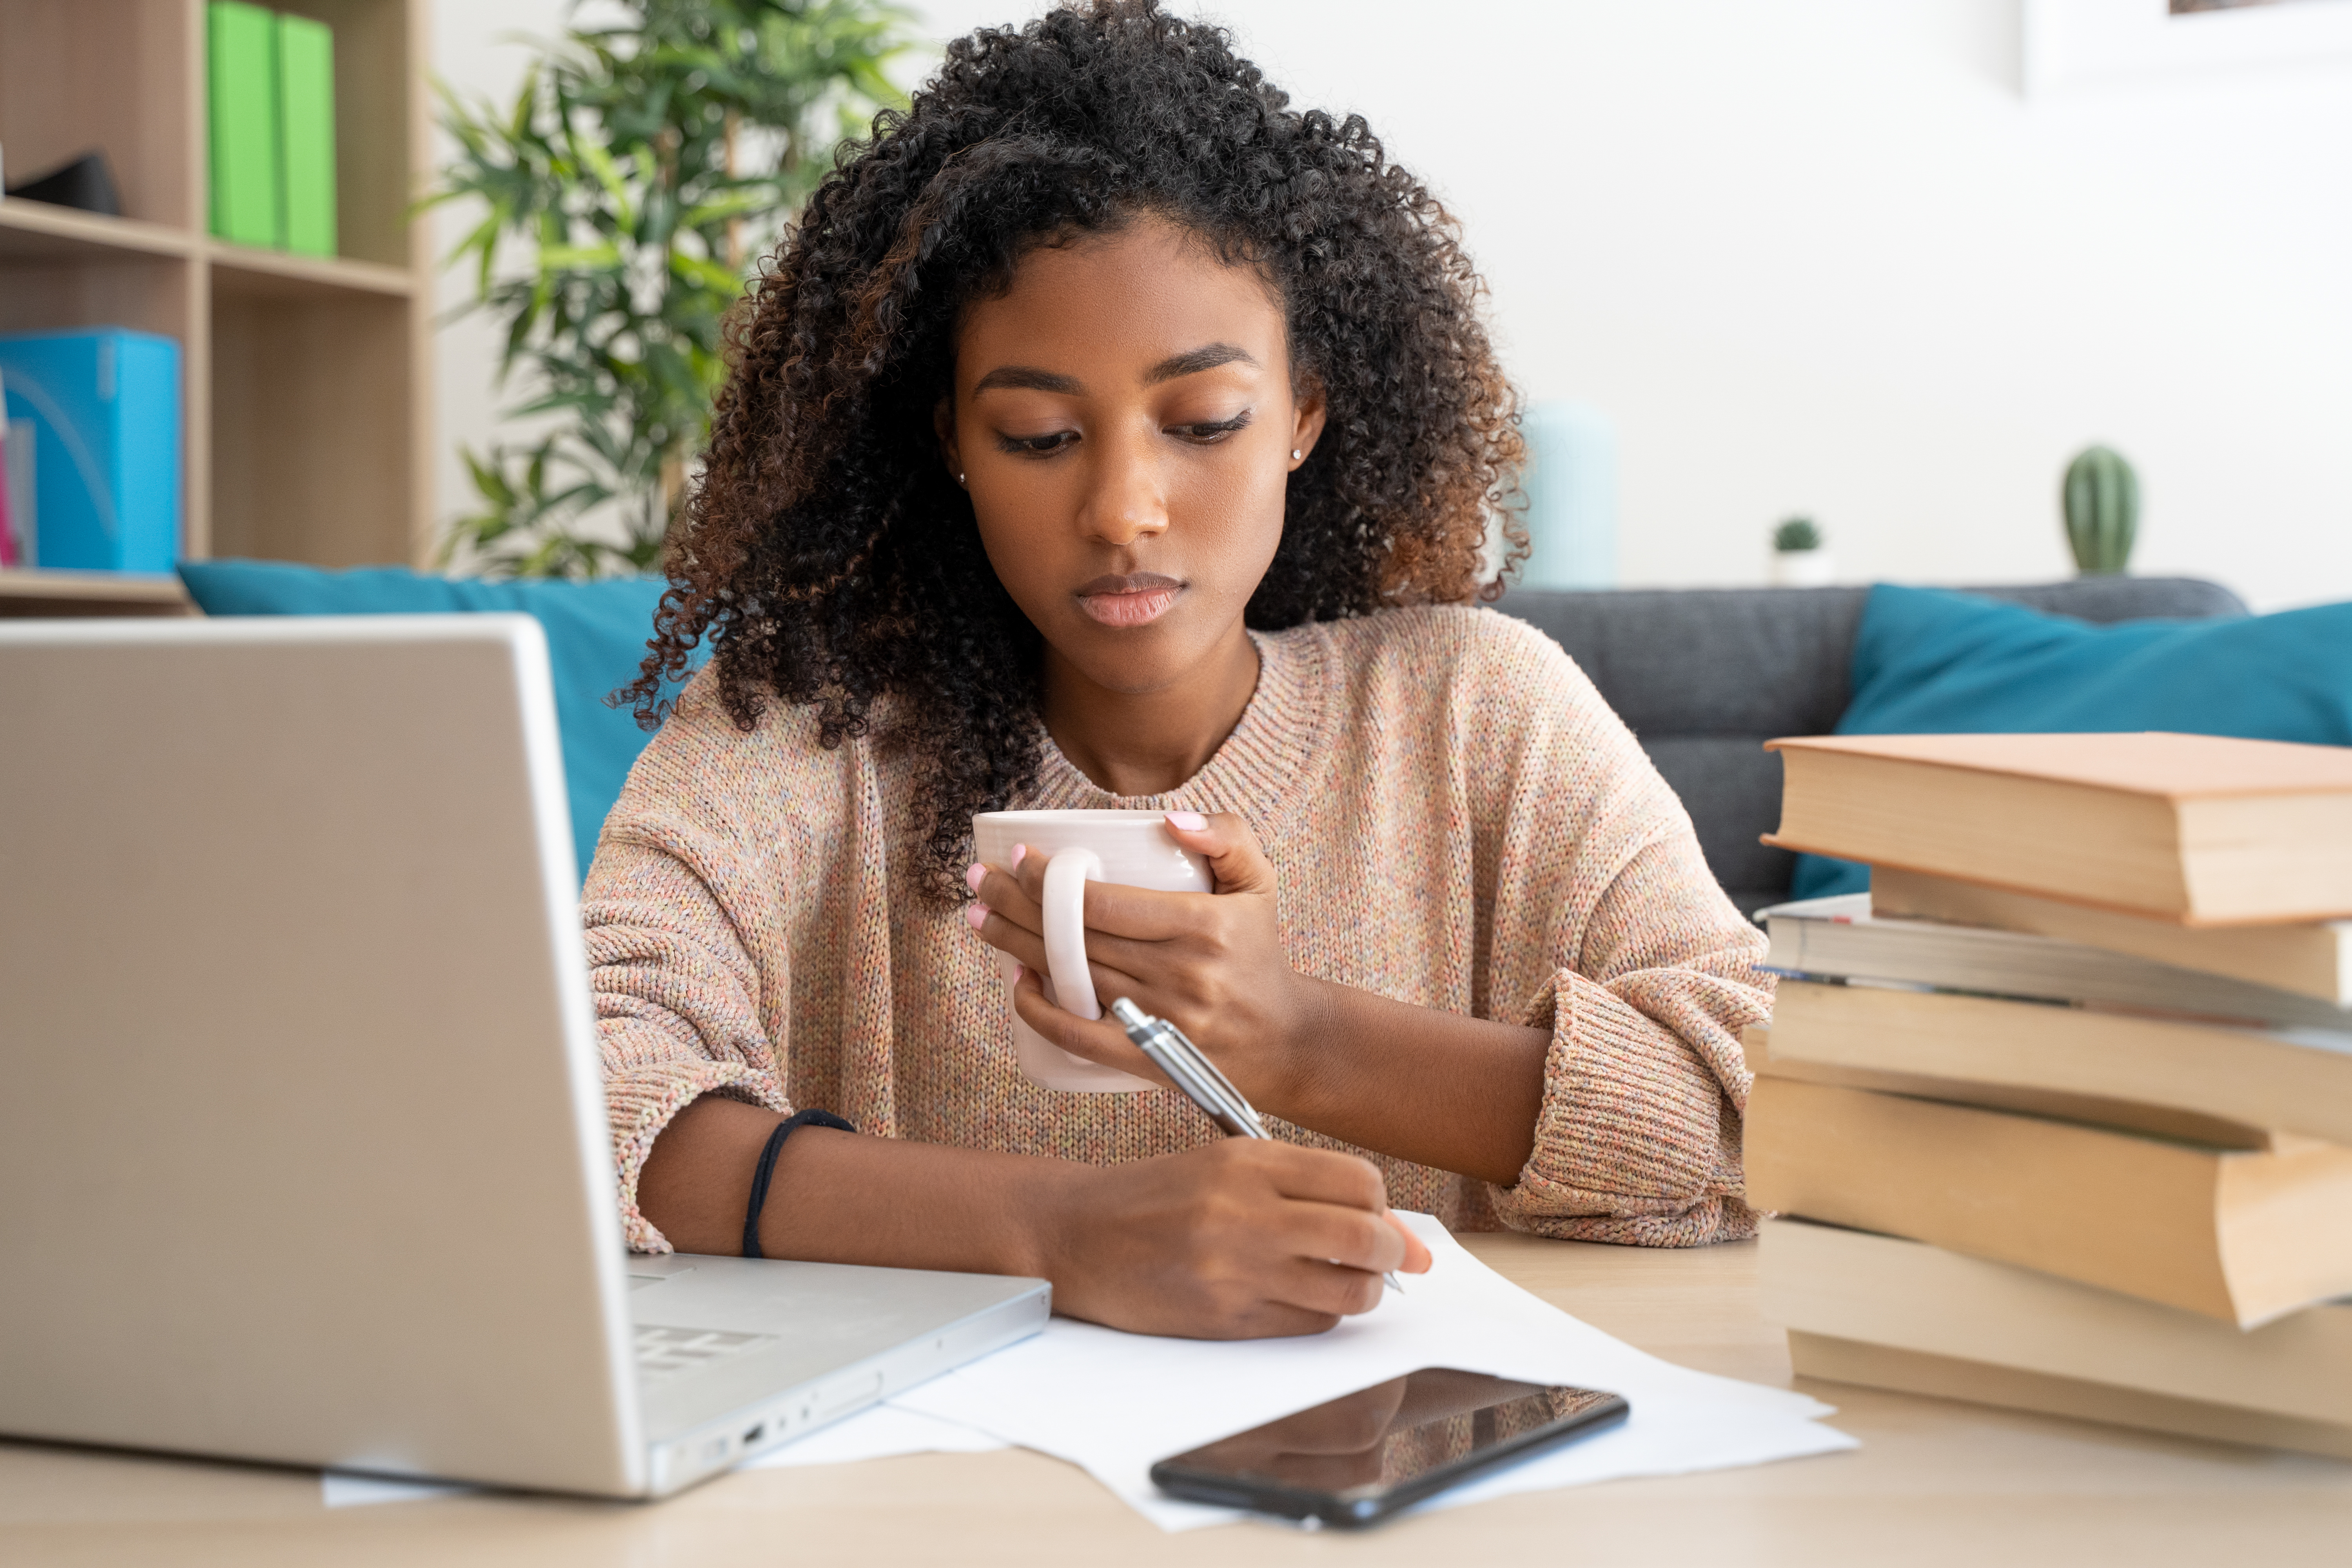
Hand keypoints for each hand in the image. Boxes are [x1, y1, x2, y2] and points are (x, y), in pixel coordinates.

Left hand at [967, 811, 1315, 1107]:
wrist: (1287, 1040)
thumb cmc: (1260, 952)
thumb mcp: (1260, 883)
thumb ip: (1227, 837)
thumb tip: (1169, 820)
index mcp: (1204, 928)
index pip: (1107, 902)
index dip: (1053, 880)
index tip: (1022, 859)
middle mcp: (1181, 976)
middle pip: (1078, 937)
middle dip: (1017, 905)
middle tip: (980, 881)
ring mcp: (1161, 1022)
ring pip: (1071, 978)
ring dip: (1015, 946)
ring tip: (981, 918)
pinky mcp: (1147, 1058)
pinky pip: (1078, 1036)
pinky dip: (1040, 1011)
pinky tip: (1016, 983)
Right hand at [1036, 1139, 1433, 1338]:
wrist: (1074, 1236)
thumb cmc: (1153, 1198)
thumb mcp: (1225, 1167)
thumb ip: (1305, 1187)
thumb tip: (1396, 1232)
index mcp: (1247, 1161)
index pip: (1358, 1182)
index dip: (1380, 1205)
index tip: (1373, 1216)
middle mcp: (1244, 1212)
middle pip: (1364, 1237)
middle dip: (1389, 1252)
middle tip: (1381, 1257)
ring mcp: (1234, 1269)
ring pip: (1347, 1291)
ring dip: (1361, 1290)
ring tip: (1342, 1280)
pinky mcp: (1223, 1318)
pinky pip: (1307, 1324)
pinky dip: (1318, 1315)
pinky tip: (1295, 1298)